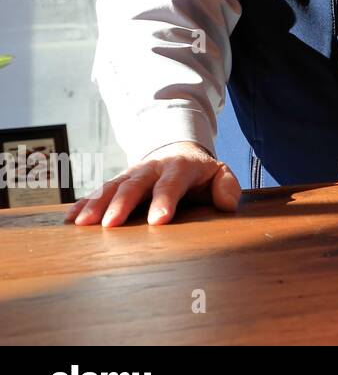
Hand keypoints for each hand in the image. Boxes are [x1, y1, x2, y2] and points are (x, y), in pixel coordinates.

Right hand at [63, 141, 240, 227]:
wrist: (177, 150)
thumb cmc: (199, 171)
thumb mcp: (219, 173)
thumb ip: (227, 186)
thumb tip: (228, 204)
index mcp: (179, 167)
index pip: (171, 184)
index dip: (164, 201)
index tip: (157, 221)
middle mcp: (151, 169)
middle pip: (135, 185)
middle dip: (122, 204)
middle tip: (110, 225)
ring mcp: (132, 174)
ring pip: (112, 187)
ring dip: (96, 204)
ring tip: (83, 223)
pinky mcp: (118, 182)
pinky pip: (98, 191)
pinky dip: (84, 203)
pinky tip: (71, 218)